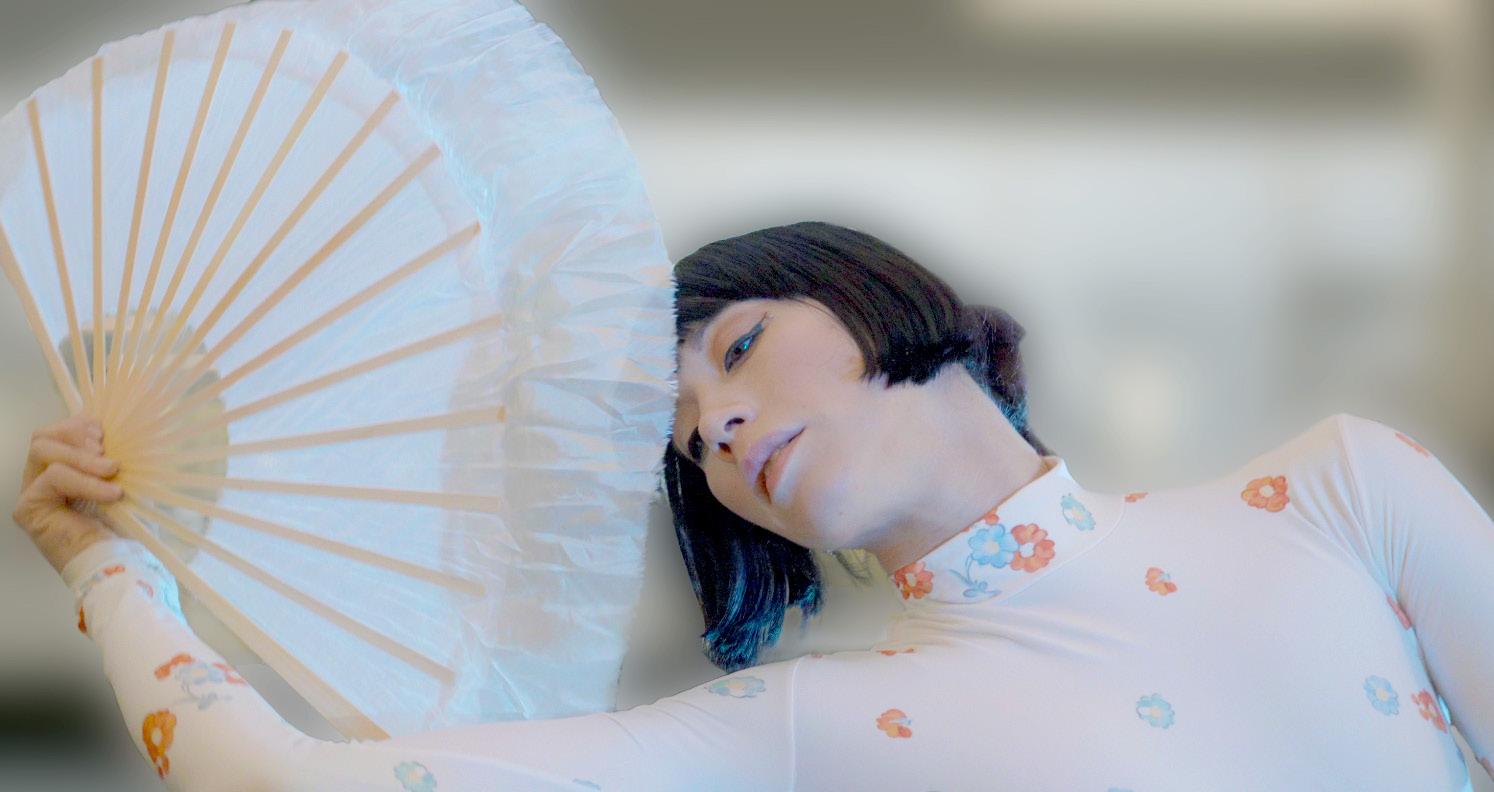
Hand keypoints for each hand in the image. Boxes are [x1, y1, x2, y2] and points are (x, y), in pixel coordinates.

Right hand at [12, 414, 123, 574]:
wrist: (116, 565)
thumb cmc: (123, 527)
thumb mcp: (122, 481)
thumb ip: (112, 457)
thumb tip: (125, 431)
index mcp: (61, 470)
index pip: (57, 432)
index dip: (80, 425)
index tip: (108, 434)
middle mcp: (40, 479)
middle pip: (42, 436)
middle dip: (75, 434)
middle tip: (106, 450)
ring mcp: (31, 493)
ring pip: (42, 450)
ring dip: (83, 456)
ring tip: (112, 470)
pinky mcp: (29, 508)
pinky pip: (53, 477)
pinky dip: (86, 480)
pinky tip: (112, 493)